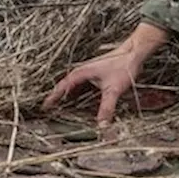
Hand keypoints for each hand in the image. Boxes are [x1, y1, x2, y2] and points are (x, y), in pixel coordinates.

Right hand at [43, 23, 169, 125]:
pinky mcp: (96, 74)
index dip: (52, 98)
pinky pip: (82, 86)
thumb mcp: (113, 90)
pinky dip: (78, 94)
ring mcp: (89, 72)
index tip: (44, 107)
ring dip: (67, 96)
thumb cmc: (123, 64)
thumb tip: (102, 124)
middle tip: (49, 110)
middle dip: (57, 98)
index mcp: (81, 73)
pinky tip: (81, 101)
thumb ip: (106, 107)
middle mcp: (83, 71)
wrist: (134, 53)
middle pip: (65, 87)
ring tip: (61, 108)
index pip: (62, 87)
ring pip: (74, 86)